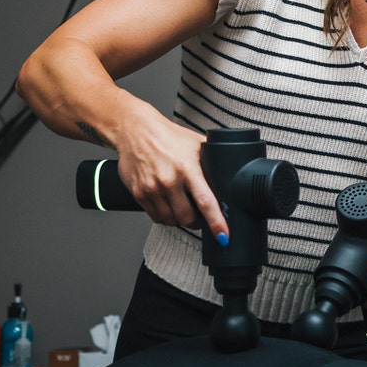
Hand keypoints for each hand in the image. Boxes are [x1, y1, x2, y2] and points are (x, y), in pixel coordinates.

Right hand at [114, 112, 229, 243]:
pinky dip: (165, 217)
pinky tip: (169, 206)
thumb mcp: (196, 143)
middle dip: (197, 222)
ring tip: (184, 209)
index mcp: (187, 167)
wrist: (135, 130)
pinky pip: (156, 217)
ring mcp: (152, 188)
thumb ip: (211, 159)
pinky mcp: (139, 193)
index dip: (216, 222)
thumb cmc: (167, 135)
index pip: (205, 201)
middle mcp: (169, 180)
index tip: (223, 236)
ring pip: (171, 220)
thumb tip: (231, 172)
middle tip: (201, 218)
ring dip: (180, 220)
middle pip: (187, 218)